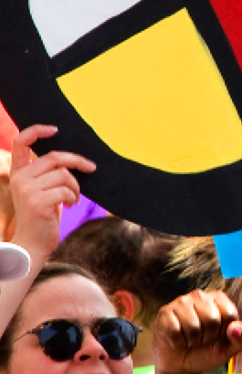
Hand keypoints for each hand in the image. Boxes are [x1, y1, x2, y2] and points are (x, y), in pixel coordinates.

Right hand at [9, 125, 94, 258]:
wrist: (33, 244)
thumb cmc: (43, 217)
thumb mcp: (43, 192)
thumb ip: (49, 175)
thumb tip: (74, 160)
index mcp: (18, 172)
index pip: (20, 142)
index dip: (36, 131)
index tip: (55, 129)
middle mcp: (19, 178)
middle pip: (53, 157)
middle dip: (77, 161)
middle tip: (91, 168)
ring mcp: (26, 190)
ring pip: (63, 175)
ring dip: (76, 187)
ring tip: (73, 198)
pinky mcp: (37, 202)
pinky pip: (66, 190)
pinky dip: (74, 197)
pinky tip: (70, 205)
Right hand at [152, 290, 241, 373]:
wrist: (183, 365)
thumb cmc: (208, 351)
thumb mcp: (231, 348)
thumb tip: (235, 328)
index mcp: (219, 299)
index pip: (230, 314)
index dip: (226, 332)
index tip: (220, 337)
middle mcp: (200, 296)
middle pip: (212, 319)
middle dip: (209, 337)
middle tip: (203, 340)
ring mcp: (180, 302)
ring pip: (193, 326)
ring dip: (193, 341)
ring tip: (190, 340)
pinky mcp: (164, 313)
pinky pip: (175, 331)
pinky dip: (178, 342)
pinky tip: (177, 340)